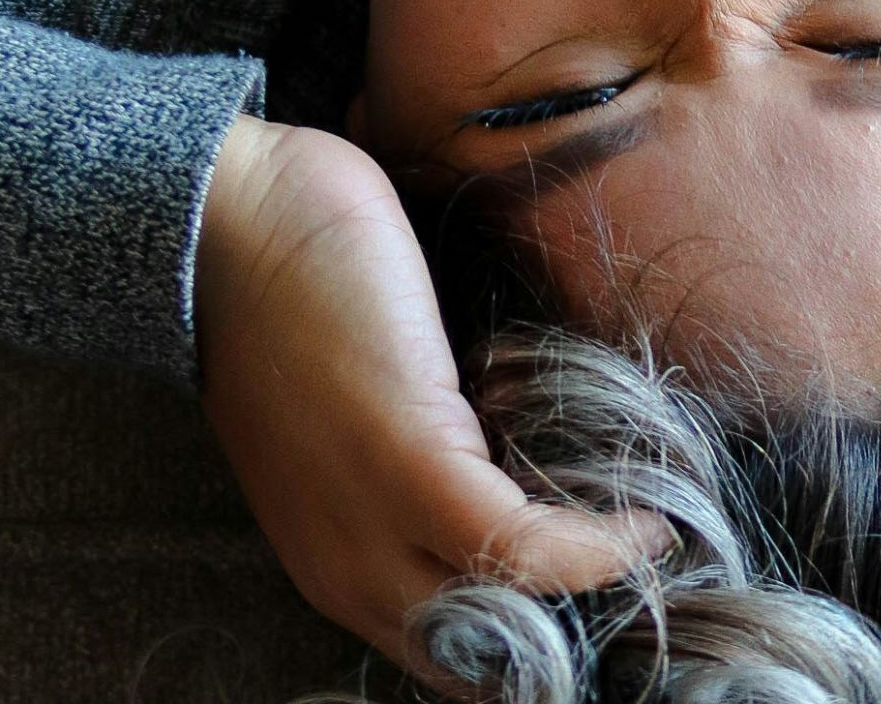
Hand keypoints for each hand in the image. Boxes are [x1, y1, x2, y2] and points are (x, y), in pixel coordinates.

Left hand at [193, 115, 666, 665]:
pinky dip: (599, 545)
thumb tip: (526, 473)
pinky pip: (528, 548)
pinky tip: (640, 520)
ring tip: (653, 546)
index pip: (446, 646)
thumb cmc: (299, 297)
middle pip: (478, 656)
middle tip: (651, 588)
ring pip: (507, 614)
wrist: (228, 224)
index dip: (529, 638)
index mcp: (335, 561)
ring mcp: (373, 526)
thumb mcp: (365, 417)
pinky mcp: (410, 467)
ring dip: (597, 591)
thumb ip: (430, 465)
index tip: (605, 595)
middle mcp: (345, 569)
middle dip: (568, 636)